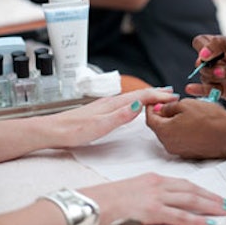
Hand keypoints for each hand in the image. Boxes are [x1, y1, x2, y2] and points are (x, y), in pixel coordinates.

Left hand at [42, 87, 178, 147]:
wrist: (52, 131)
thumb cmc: (73, 131)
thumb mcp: (99, 126)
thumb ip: (120, 116)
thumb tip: (138, 105)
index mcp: (113, 103)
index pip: (141, 96)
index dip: (158, 95)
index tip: (173, 97)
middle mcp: (110, 101)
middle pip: (138, 94)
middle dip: (156, 93)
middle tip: (173, 94)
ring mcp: (106, 105)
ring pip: (132, 97)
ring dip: (148, 97)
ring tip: (159, 97)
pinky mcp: (101, 111)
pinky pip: (125, 103)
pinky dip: (137, 102)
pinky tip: (135, 106)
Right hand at [82, 172, 225, 224]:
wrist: (93, 202)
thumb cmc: (108, 198)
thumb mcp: (132, 188)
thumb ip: (149, 192)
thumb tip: (161, 201)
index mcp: (153, 178)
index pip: (183, 182)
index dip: (200, 189)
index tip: (213, 195)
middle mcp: (157, 184)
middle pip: (191, 189)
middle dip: (210, 196)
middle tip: (225, 202)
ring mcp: (155, 196)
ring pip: (189, 200)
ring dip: (209, 206)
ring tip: (222, 211)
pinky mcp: (151, 210)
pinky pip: (178, 215)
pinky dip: (194, 219)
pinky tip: (206, 224)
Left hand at [146, 98, 225, 158]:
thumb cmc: (209, 118)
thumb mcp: (186, 104)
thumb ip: (169, 107)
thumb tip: (161, 109)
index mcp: (165, 131)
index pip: (150, 118)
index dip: (151, 107)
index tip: (155, 100)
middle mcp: (169, 144)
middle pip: (159, 127)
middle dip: (161, 115)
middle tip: (169, 103)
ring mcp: (179, 151)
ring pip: (169, 134)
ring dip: (171, 123)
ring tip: (183, 111)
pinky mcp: (189, 153)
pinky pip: (179, 140)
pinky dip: (180, 130)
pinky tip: (191, 122)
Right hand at [186, 34, 225, 106]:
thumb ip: (218, 44)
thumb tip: (201, 55)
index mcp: (220, 46)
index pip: (200, 43)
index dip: (203, 48)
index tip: (213, 54)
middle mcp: (217, 60)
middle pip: (200, 62)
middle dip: (214, 66)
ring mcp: (219, 76)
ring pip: (204, 75)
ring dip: (218, 75)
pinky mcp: (221, 90)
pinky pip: (204, 89)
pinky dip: (197, 89)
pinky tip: (190, 88)